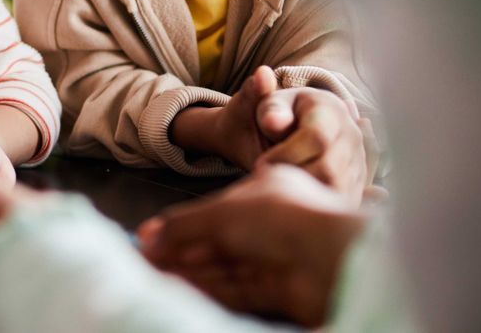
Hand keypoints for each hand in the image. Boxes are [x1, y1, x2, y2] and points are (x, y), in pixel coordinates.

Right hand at [138, 165, 365, 327]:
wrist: (333, 261)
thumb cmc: (285, 221)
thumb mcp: (222, 212)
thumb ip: (182, 226)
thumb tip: (149, 238)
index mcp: (268, 191)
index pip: (215, 209)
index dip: (181, 224)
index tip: (151, 237)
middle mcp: (274, 224)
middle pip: (217, 240)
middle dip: (181, 250)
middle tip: (147, 260)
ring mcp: (277, 258)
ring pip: (225, 265)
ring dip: (191, 270)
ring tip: (157, 275)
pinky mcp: (280, 290)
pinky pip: (236, 288)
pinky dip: (209, 288)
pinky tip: (183, 287)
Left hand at [253, 85, 373, 205]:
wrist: (300, 122)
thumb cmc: (280, 113)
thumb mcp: (270, 103)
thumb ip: (271, 109)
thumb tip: (273, 123)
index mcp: (331, 110)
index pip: (317, 138)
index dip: (286, 154)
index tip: (263, 162)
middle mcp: (352, 136)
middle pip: (328, 169)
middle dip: (293, 177)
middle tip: (269, 180)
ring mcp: (359, 161)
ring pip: (337, 190)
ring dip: (304, 194)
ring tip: (281, 187)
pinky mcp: (359, 183)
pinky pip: (343, 203)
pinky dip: (316, 205)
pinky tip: (295, 197)